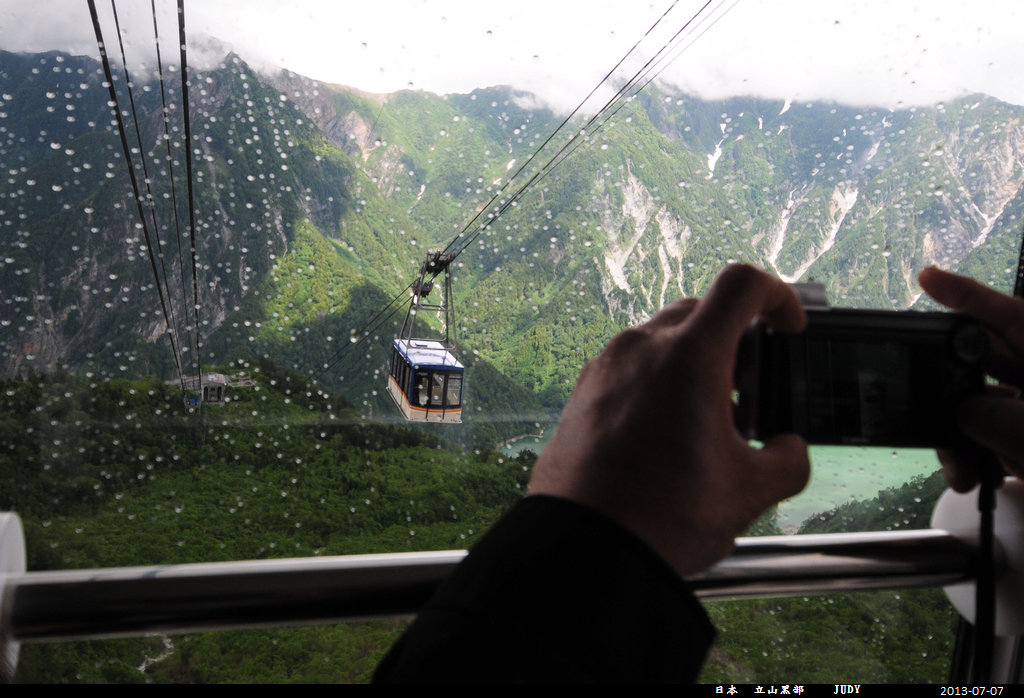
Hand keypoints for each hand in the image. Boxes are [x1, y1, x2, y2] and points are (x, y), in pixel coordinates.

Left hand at [528, 264, 809, 576]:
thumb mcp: (749, 492)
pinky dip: (656, 382)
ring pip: (660, 339)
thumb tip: (789, 451)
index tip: (789, 327)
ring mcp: (604, 367)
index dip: (779, 296)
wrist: (582, 550)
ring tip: (707, 420)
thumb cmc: (660, 517)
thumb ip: (787, 461)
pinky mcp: (581, 393)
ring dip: (693, 363)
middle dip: (735, 339)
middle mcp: (641, 348)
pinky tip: (665, 434)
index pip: (742, 284)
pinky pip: (628, 368)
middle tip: (750, 389)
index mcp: (689, 356)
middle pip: (700, 311)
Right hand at [919, 267, 1023, 489]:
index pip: (1004, 312)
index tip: (927, 276)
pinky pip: (1006, 438)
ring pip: (990, 409)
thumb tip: (960, 413)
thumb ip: (986, 416)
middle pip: (985, 364)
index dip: (962, 292)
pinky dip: (988, 457)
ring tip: (962, 473)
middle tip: (926, 416)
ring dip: (967, 439)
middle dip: (951, 395)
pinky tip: (980, 479)